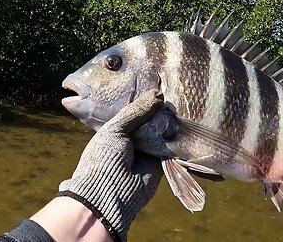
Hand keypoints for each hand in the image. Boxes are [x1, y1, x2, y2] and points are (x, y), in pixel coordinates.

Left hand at [56, 90, 163, 241]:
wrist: (110, 192)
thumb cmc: (104, 157)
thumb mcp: (115, 128)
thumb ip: (136, 111)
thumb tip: (158, 94)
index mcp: (119, 127)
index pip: (136, 109)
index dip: (147, 100)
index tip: (159, 89)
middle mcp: (135, 136)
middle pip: (152, 117)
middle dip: (159, 110)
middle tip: (167, 101)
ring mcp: (149, 148)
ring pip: (163, 128)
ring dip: (167, 122)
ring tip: (171, 115)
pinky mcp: (162, 159)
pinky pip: (170, 144)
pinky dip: (174, 136)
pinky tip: (178, 126)